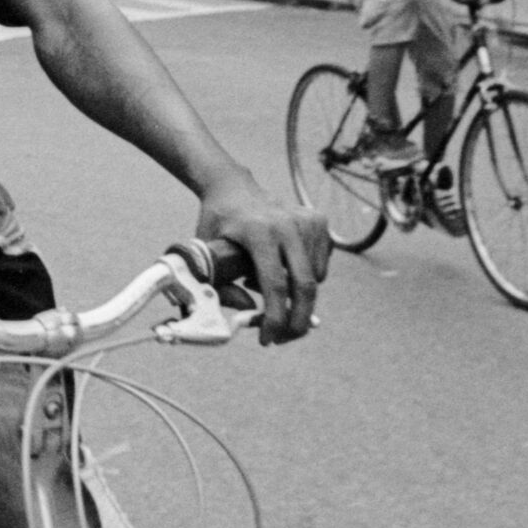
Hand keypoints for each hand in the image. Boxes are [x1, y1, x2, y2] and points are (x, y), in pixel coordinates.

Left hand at [196, 175, 328, 344]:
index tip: (267, 340)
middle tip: (283, 338)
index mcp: (258, 231)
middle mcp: (287, 223)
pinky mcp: (319, 221)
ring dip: (297, 297)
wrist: (232, 187)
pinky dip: (306, 277)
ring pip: (315, 279)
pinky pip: (320, 265)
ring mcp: (306, 220)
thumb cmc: (217, 224)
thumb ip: (221, 288)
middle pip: (305, 286)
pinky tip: (282, 268)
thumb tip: (247, 314)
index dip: (274, 319)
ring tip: (269, 288)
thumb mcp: (207, 254)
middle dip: (297, 320)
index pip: (275, 285)